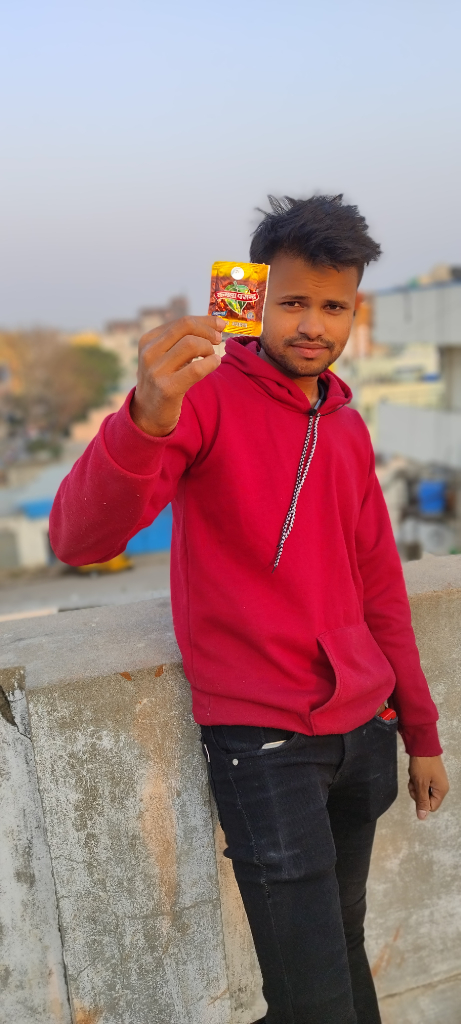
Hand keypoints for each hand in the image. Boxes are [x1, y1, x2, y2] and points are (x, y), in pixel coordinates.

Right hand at [131, 315, 225, 436]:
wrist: (148, 414)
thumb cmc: (163, 380)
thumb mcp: (164, 356)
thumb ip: (182, 340)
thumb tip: (215, 323)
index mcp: (148, 340)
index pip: (182, 322)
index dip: (205, 321)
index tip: (220, 325)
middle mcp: (149, 353)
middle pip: (186, 327)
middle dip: (208, 331)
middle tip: (218, 340)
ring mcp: (156, 371)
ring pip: (191, 344)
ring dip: (208, 348)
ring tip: (211, 356)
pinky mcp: (167, 388)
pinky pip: (196, 369)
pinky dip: (210, 363)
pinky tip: (214, 363)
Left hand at [408, 755, 448, 819]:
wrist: (422, 744)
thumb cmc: (422, 765)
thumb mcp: (420, 784)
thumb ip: (422, 801)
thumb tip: (422, 817)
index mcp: (441, 790)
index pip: (431, 807)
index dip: (421, 801)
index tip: (416, 790)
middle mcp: (440, 786)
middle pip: (426, 798)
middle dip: (417, 791)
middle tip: (413, 782)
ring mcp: (436, 779)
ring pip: (422, 790)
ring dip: (415, 784)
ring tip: (413, 775)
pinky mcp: (431, 774)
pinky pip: (422, 782)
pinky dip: (416, 778)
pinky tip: (414, 771)